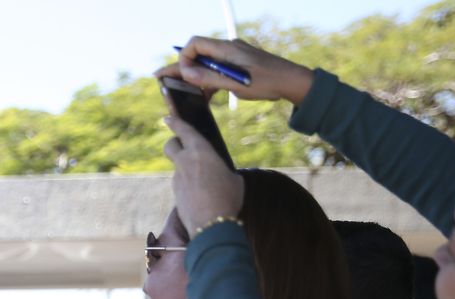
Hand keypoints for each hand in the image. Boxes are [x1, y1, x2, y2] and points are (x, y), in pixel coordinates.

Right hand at [154, 36, 313, 104]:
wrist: (292, 82)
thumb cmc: (267, 82)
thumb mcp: (236, 84)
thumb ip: (210, 79)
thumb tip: (186, 75)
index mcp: (227, 49)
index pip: (195, 44)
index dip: (184, 59)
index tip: (182, 77)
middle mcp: (227, 50)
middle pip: (197, 55)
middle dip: (181, 68)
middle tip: (162, 80)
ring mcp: (232, 58)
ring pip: (205, 65)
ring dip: (194, 78)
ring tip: (180, 93)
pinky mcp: (237, 67)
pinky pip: (216, 71)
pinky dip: (207, 82)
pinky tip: (204, 97)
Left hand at [163, 116, 244, 235]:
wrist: (212, 226)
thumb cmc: (228, 199)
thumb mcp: (234, 179)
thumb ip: (222, 170)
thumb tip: (220, 174)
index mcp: (201, 151)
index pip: (183, 130)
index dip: (175, 122)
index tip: (167, 117)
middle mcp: (185, 162)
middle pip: (170, 145)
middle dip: (174, 143)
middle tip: (182, 147)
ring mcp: (177, 179)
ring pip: (177, 167)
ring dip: (185, 169)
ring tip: (203, 181)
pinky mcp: (175, 194)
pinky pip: (180, 184)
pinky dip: (188, 186)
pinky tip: (200, 195)